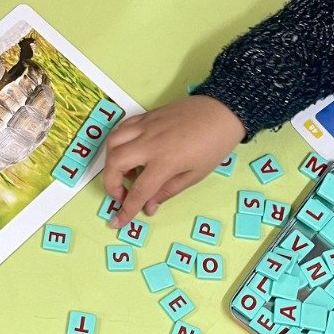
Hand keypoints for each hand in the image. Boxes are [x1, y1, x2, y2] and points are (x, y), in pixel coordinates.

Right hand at [102, 97, 244, 224]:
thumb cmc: (213, 146)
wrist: (222, 111)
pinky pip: (122, 127)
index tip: (117, 222)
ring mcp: (146, 127)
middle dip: (111, 184)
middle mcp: (150, 143)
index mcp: (165, 161)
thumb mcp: (195, 175)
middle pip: (115, 163)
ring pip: (112, 142)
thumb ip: (168, 191)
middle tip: (122, 194)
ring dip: (111, 161)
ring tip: (125, 172)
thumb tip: (149, 207)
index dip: (126, 210)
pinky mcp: (146, 116)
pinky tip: (128, 151)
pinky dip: (118, 142)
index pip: (139, 191)